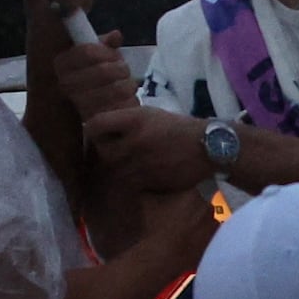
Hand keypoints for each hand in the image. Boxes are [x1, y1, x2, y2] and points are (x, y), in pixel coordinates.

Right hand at [43, 37, 137, 125]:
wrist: (93, 111)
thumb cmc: (95, 77)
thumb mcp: (97, 57)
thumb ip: (105, 44)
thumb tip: (116, 35)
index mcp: (61, 64)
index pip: (88, 51)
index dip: (106, 51)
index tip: (114, 54)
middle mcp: (65, 84)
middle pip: (104, 70)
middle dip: (121, 68)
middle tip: (124, 69)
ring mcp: (80, 104)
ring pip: (116, 88)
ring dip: (128, 84)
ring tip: (128, 83)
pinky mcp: (95, 121)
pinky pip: (120, 107)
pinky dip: (129, 101)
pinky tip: (127, 99)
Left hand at [82, 104, 213, 194]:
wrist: (208, 147)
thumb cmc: (177, 128)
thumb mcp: (150, 114)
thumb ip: (126, 120)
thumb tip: (102, 127)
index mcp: (134, 119)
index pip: (97, 123)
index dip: (89, 130)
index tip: (90, 134)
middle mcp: (135, 140)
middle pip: (101, 150)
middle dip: (97, 153)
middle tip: (97, 155)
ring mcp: (143, 162)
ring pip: (113, 170)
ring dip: (109, 170)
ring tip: (109, 169)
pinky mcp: (151, 180)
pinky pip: (129, 183)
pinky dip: (125, 182)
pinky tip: (126, 179)